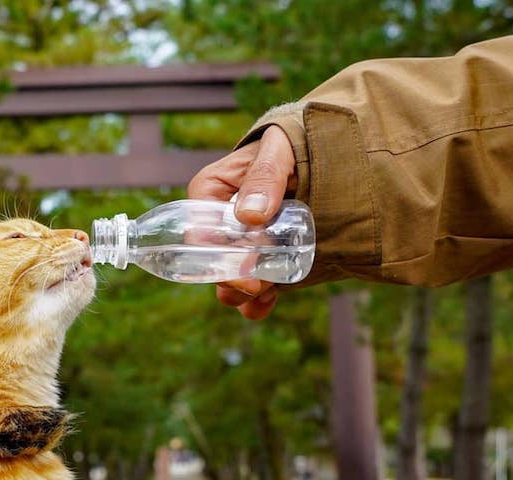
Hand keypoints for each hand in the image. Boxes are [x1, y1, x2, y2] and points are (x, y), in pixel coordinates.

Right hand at [187, 126, 295, 319]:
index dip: (217, 258)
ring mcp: (237, 245)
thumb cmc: (291, 144)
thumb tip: (250, 215)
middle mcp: (217, 225)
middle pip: (211, 264)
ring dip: (245, 294)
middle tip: (260, 285)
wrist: (315, 154)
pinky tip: (271, 299)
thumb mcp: (279, 149)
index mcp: (208, 193)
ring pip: (228, 281)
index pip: (197, 234)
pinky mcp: (258, 260)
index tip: (246, 272)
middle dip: (233, 280)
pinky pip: (249, 291)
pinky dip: (256, 303)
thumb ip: (265, 176)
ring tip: (270, 291)